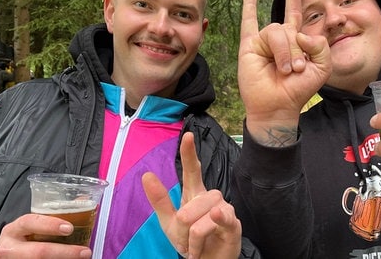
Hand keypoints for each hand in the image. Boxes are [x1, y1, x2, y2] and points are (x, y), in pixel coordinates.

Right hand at [0, 214, 91, 258]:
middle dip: (65, 252)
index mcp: (14, 230)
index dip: (50, 225)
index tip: (69, 228)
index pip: (29, 222)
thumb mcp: (31, 227)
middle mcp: (10, 247)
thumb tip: (82, 201)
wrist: (6, 257)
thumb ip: (52, 217)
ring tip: (81, 258)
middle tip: (85, 252)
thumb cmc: (22, 238)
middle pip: (38, 252)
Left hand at [142, 132, 240, 258]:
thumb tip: (146, 174)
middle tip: (185, 240)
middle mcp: (212, 198)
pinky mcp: (233, 224)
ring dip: (193, 237)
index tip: (187, 136)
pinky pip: (221, 219)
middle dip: (183, 225)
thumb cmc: (190, 241)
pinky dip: (210, 228)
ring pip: (202, 216)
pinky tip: (211, 227)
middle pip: (192, 203)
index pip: (192, 170)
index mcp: (195, 194)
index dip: (189, 153)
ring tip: (195, 245)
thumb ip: (160, 200)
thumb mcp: (169, 222)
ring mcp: (224, 210)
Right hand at [238, 0, 330, 142]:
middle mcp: (280, 38)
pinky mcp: (250, 46)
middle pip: (291, 28)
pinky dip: (249, 6)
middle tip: (298, 70)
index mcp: (297, 41)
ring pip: (277, 32)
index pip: (296, 13)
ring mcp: (264, 41)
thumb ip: (321, 46)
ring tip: (285, 70)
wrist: (278, 106)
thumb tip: (299, 33)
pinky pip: (248, 23)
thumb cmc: (299, 90)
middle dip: (298, 50)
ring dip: (285, 53)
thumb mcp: (322, 67)